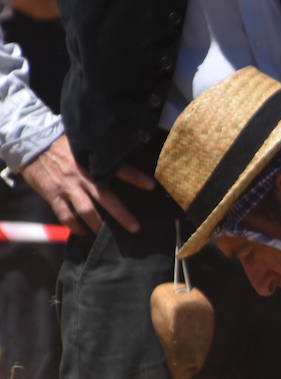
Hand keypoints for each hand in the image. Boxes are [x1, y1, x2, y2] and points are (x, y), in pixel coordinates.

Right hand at [20, 134, 153, 233]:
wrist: (32, 143)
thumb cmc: (63, 144)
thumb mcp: (84, 144)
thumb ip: (101, 155)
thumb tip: (121, 161)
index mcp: (91, 161)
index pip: (118, 168)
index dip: (135, 177)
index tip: (151, 186)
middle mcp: (81, 176)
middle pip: (105, 197)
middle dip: (121, 214)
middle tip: (135, 228)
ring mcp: (67, 187)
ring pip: (86, 211)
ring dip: (98, 225)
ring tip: (107, 235)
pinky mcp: (52, 195)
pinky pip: (65, 215)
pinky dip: (75, 227)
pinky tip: (83, 232)